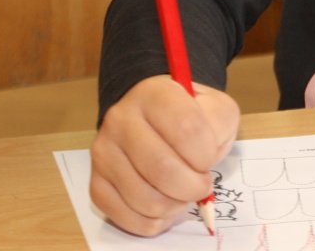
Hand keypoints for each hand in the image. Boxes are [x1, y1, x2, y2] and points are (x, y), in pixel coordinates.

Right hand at [90, 76, 238, 236]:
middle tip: (202, 184)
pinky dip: (155, 220)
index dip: (205, 154)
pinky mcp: (96, 182)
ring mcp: (104, 152)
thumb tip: (204, 161)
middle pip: (162, 169)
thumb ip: (218, 124)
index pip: (186, 129)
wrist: (154, 119)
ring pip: (145, 198)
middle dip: (193, 186)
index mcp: (155, 94)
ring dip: (175, 205)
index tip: (209, 159)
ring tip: (183, 192)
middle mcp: (121, 119)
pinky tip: (165, 204)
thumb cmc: (191, 115)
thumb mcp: (215, 108)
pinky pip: (127, 217)